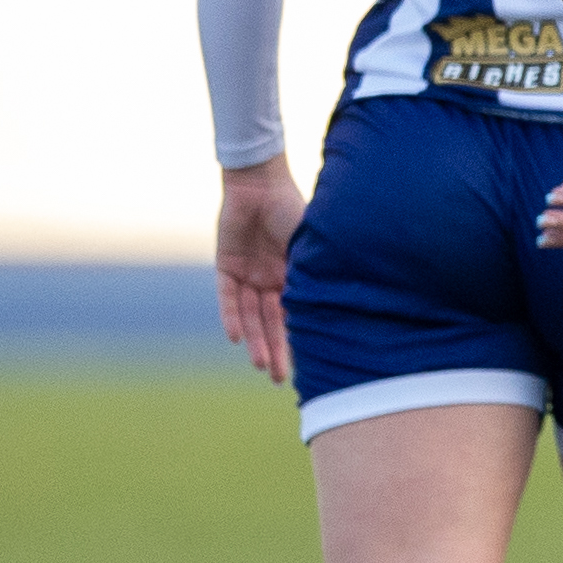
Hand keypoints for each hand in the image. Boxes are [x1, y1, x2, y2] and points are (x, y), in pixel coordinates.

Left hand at [215, 159, 303, 379]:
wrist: (261, 182)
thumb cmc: (292, 209)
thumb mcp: (309, 247)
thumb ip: (314, 274)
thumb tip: (336, 309)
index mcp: (292, 276)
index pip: (293, 316)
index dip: (296, 340)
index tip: (305, 366)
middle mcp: (269, 279)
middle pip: (271, 323)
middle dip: (275, 350)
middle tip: (279, 379)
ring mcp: (247, 273)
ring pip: (250, 315)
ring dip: (255, 340)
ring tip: (260, 365)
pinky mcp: (226, 265)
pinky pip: (228, 297)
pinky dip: (231, 316)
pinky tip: (236, 337)